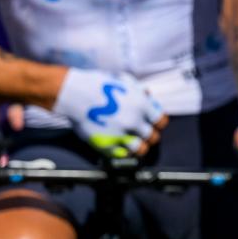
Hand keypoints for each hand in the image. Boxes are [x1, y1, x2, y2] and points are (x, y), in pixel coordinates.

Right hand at [52, 70, 166, 155]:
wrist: (76, 94)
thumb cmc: (99, 85)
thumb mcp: (125, 83)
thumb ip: (139, 93)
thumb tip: (148, 94)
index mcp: (143, 106)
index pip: (161, 121)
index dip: (157, 123)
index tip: (152, 123)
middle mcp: (135, 122)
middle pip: (153, 137)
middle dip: (148, 136)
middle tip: (141, 134)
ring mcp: (121, 134)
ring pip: (141, 149)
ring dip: (138, 147)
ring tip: (133, 144)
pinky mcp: (106, 144)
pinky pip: (121, 155)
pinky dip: (122, 153)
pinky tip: (120, 148)